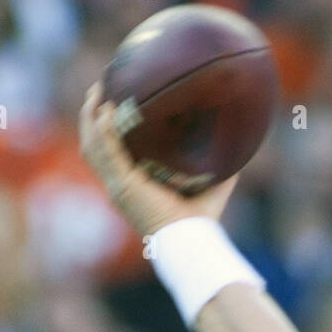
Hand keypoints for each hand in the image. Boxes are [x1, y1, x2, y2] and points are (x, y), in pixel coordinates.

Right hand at [79, 82, 238, 237]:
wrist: (192, 242)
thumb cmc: (201, 221)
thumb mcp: (211, 184)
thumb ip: (221, 164)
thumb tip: (241, 139)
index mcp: (132, 186)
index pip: (109, 154)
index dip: (105, 130)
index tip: (111, 102)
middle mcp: (120, 186)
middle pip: (93, 146)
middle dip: (91, 116)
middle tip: (98, 88)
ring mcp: (118, 187)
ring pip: (92, 146)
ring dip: (90, 117)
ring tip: (97, 91)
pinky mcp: (123, 187)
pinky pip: (106, 152)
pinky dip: (104, 131)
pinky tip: (107, 110)